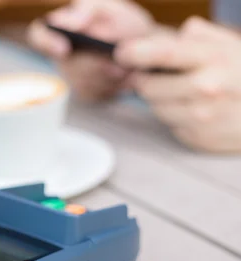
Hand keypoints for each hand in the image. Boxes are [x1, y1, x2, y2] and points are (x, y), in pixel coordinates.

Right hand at [27, 0, 154, 100]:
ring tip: (124, 67)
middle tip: (118, 63)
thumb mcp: (112, 9)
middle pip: (66, 65)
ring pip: (80, 82)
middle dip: (94, 65)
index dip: (46, 42)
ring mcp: (72, 74)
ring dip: (106, 76)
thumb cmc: (125, 25)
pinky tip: (121, 78)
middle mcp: (62, 53)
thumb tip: (70, 23)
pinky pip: (92, 93)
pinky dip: (111, 86)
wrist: (147, 49)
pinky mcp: (85, 91)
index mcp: (63, 28)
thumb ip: (89, 9)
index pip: (39, 34)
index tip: (64, 49)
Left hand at [116, 17, 240, 152]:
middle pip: (148, 86)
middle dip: (147, 80)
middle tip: (157, 76)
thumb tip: (177, 32)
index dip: (136, 52)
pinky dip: (175, 116)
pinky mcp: (196, 136)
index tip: (121, 52)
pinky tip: (194, 110)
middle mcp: (205, 88)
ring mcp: (200, 116)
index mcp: (212, 59)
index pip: (164, 53)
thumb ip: (200, 36)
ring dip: (160, 100)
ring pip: (154, 107)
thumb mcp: (230, 46)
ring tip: (184, 93)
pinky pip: (168, 124)